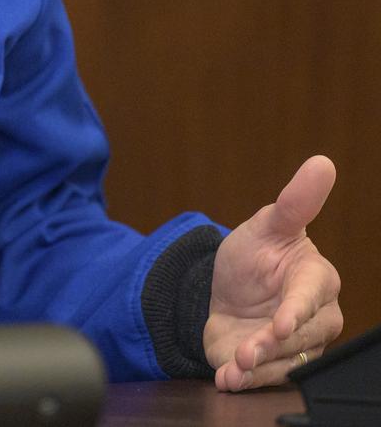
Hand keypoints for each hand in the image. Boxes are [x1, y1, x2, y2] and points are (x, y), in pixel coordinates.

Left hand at [204, 155, 342, 390]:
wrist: (223, 288)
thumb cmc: (255, 254)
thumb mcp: (267, 225)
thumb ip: (295, 202)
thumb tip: (322, 163)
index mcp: (315, 281)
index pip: (309, 298)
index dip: (296, 312)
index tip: (280, 323)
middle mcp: (312, 318)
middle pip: (299, 338)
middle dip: (270, 346)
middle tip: (247, 350)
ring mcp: (293, 346)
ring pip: (283, 362)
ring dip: (257, 369)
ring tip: (234, 366)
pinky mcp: (270, 366)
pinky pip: (262, 378)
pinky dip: (242, 381)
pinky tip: (226, 379)